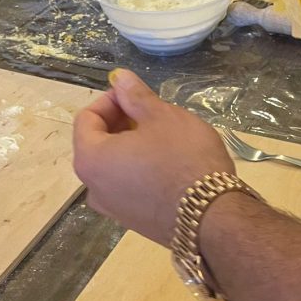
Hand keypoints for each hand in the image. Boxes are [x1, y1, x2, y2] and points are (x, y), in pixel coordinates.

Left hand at [73, 69, 234, 245]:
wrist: (214, 218)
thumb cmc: (183, 159)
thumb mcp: (162, 116)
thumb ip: (135, 96)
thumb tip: (120, 78)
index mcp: (91, 159)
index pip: (87, 118)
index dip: (110, 100)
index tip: (135, 94)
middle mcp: (93, 188)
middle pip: (97, 143)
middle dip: (121, 122)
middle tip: (151, 112)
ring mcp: (113, 209)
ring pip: (113, 165)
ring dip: (131, 145)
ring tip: (163, 135)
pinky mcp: (134, 221)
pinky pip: (127, 185)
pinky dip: (139, 168)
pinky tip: (168, 162)